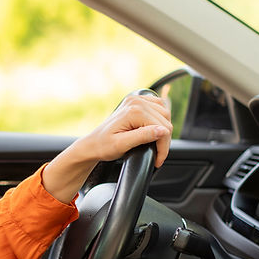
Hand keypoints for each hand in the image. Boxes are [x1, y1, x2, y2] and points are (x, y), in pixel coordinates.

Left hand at [42, 92, 171, 202]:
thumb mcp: (122, 145)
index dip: (163, 147)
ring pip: (165, 113)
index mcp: (134, 111)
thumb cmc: (103, 146)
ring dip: (164, 130)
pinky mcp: (136, 101)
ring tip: (156, 144)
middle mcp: (136, 101)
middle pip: (165, 120)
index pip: (162, 128)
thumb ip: (143, 136)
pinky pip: (158, 106)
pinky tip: (155, 129)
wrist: (92, 144)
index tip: (158, 160)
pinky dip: (160, 118)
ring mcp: (136, 99)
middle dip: (164, 140)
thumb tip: (163, 131)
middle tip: (157, 155)